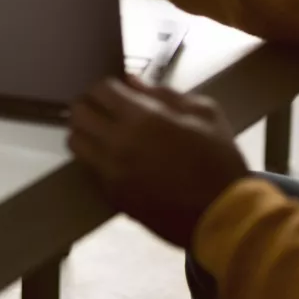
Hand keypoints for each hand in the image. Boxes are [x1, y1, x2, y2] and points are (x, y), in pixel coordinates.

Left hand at [69, 77, 247, 248]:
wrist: (222, 216)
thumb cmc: (218, 159)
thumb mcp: (204, 113)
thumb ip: (164, 94)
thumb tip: (132, 82)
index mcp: (142, 118)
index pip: (100, 90)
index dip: (108, 86)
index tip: (119, 90)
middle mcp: (118, 143)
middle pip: (78, 113)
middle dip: (90, 104)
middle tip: (106, 107)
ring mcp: (112, 173)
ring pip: (75, 142)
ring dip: (85, 131)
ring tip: (104, 131)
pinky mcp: (113, 196)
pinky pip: (89, 168)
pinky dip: (95, 157)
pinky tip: (115, 157)